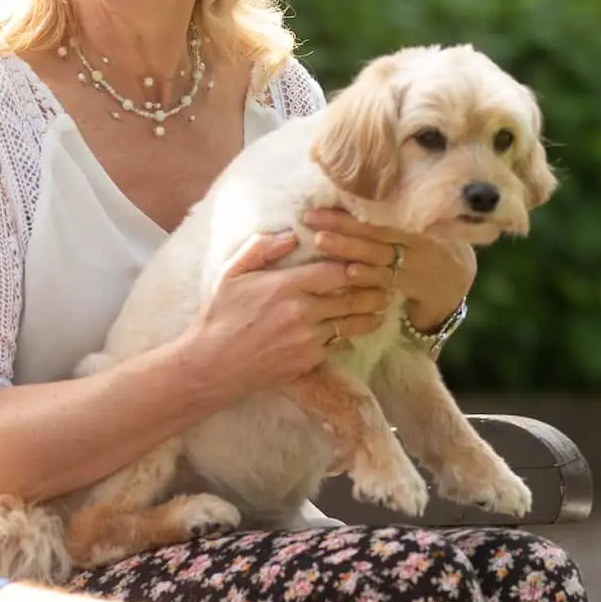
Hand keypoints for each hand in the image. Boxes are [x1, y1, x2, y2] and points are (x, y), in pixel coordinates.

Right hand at [184, 230, 392, 395]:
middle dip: (373, 289)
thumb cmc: (220, 316)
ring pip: (351, 323)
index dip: (355, 264)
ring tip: (382, 307)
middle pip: (352, 297)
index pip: (336, 270)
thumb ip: (260, 249)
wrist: (213, 365)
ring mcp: (308, 339)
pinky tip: (355, 331)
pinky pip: (337, 344)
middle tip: (387, 283)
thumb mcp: (231, 274)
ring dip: (370, 314)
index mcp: (286, 286)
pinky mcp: (309, 361)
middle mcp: (303, 312)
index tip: (365, 260)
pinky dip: (348, 337)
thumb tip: (291, 236)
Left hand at [303, 208, 475, 329]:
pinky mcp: (409, 285)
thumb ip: (392, 212)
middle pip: (374, 231)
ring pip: (376, 255)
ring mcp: (413, 264)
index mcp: (415, 220)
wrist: (455, 280)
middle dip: (341, 225)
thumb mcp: (418, 224)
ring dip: (348, 249)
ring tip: (321, 241)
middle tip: (311, 218)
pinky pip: (385, 281)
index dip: (351, 209)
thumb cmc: (427, 244)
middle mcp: (415, 240)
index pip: (380, 213)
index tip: (322, 202)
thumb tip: (349, 190)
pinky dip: (367, 277)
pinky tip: (348, 273)